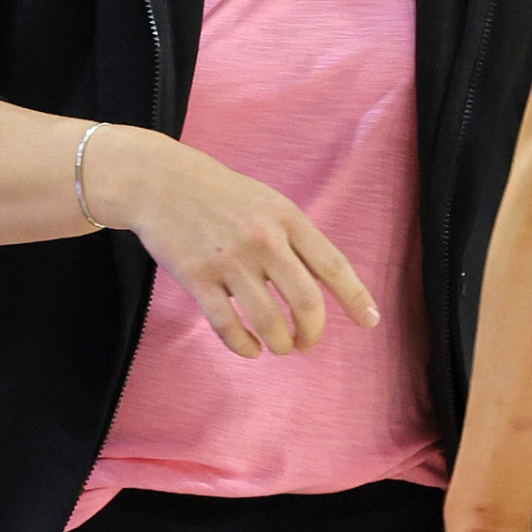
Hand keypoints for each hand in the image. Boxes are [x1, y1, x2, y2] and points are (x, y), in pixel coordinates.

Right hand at [88, 127, 377, 356]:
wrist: (161, 182)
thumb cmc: (222, 195)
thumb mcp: (269, 203)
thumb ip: (295, 239)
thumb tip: (324, 283)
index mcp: (287, 218)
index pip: (332, 265)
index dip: (355, 297)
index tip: (370, 321)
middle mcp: (264, 239)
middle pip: (306, 300)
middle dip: (312, 332)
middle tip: (307, 344)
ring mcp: (229, 260)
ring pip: (268, 320)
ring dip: (279, 343)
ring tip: (279, 346)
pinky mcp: (196, 278)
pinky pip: (227, 325)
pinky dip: (243, 345)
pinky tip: (250, 349)